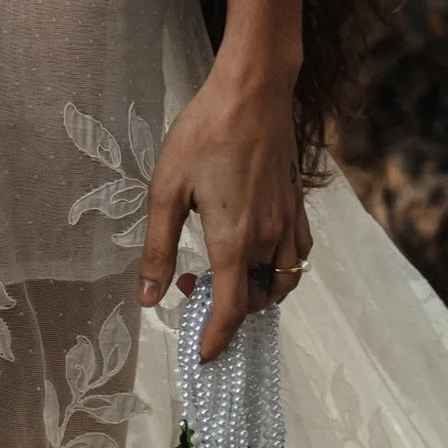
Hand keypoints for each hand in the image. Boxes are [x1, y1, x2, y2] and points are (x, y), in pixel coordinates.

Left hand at [138, 64, 311, 358]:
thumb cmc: (203, 134)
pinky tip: (257, 250)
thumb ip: (158, 249)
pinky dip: (280, 269)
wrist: (253, 91)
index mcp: (233, 240)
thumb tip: (149, 299)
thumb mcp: (166, 190)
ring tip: (223, 271)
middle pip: (259, 301)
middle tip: (190, 284)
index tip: (203, 356)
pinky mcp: (297, 204)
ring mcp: (287, 222)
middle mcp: (267, 238)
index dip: (217, 340)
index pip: (232, 310)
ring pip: (283, 281)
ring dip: (257, 293)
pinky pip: (298, 254)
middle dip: (229, 310)